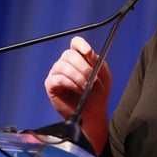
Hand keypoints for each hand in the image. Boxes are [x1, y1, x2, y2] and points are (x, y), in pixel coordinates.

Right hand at [44, 36, 111, 150]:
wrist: (93, 113)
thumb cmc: (98, 95)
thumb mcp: (104, 77)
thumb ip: (99, 63)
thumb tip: (89, 53)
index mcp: (79, 58)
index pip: (75, 43)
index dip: (81, 44)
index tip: (88, 52)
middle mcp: (66, 63)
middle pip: (69, 54)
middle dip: (83, 67)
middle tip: (92, 78)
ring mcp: (57, 73)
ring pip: (63, 66)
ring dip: (77, 77)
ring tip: (86, 87)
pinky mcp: (51, 85)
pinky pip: (58, 78)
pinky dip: (70, 84)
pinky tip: (78, 90)